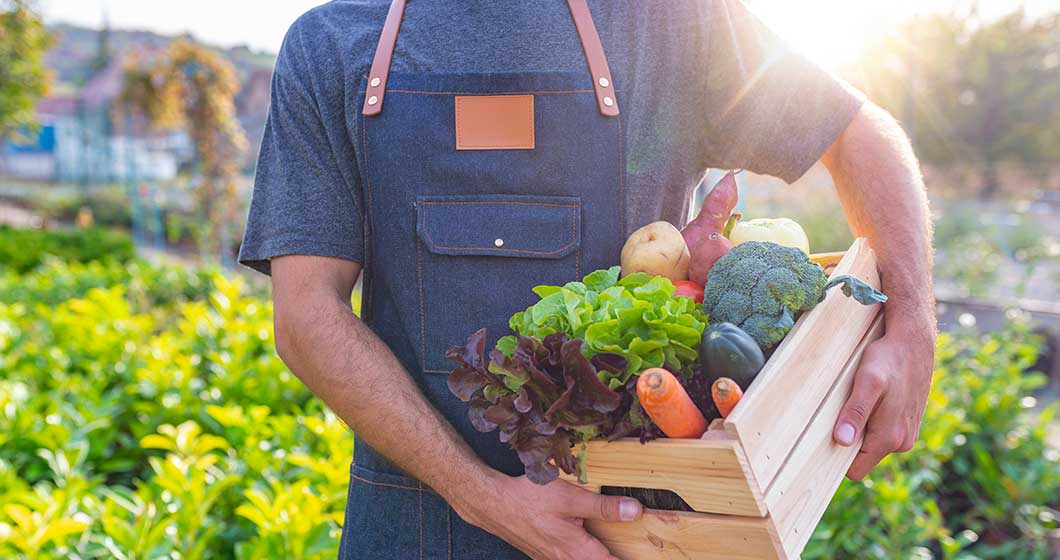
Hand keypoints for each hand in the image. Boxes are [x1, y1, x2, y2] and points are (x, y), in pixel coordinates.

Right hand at [452, 473, 641, 559]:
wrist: (492, 503)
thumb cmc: (527, 498)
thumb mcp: (570, 497)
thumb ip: (603, 507)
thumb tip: (635, 511)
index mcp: (577, 552)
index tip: (651, 556)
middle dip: (614, 555)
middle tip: (636, 549)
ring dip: (598, 554)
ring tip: (614, 547)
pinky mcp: (545, 554)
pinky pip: (570, 559)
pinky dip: (584, 553)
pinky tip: (586, 541)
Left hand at [833, 326, 935, 479]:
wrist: (914, 342)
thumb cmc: (888, 359)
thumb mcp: (867, 382)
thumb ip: (856, 412)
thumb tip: (842, 441)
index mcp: (890, 438)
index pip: (855, 470)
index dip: (837, 460)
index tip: (822, 443)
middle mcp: (901, 442)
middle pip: (862, 457)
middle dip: (847, 442)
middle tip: (835, 416)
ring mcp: (907, 433)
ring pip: (871, 444)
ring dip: (859, 429)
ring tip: (854, 402)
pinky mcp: (907, 423)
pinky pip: (881, 432)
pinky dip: (871, 420)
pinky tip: (868, 400)